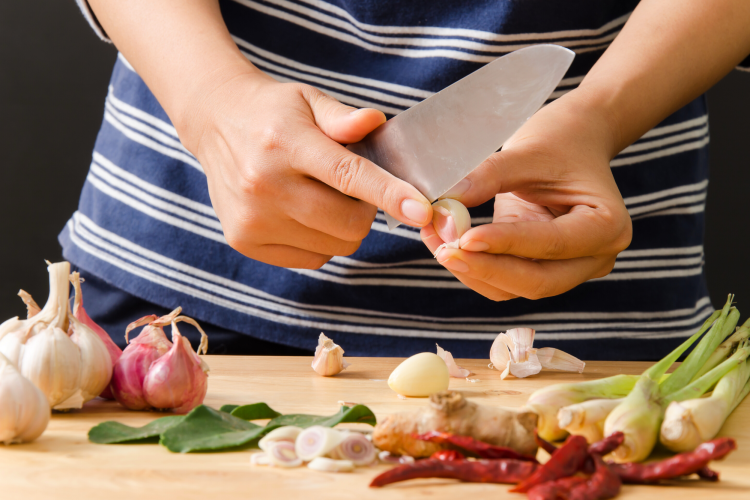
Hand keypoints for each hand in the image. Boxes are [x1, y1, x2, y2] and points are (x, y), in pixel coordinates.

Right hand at [182, 73, 432, 268]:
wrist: (215, 123)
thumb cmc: (272, 113)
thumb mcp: (308, 100)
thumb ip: (343, 117)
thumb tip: (375, 122)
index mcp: (285, 143)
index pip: (347, 176)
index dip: (389, 194)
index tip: (421, 209)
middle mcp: (264, 185)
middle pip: (347, 223)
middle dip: (365, 210)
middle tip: (352, 189)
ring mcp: (251, 218)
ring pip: (334, 246)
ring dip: (343, 227)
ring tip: (322, 197)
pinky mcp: (244, 241)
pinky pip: (311, 258)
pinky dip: (321, 242)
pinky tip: (303, 213)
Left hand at [421, 90, 631, 300]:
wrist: (573, 142)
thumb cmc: (559, 142)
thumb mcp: (526, 152)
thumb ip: (488, 177)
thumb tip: (446, 202)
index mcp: (607, 226)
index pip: (552, 245)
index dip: (506, 244)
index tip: (465, 237)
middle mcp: (595, 257)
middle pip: (538, 281)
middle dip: (488, 269)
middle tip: (445, 251)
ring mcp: (571, 269)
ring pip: (518, 288)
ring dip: (475, 271)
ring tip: (439, 245)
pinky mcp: (543, 269)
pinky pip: (507, 282)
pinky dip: (476, 268)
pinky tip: (448, 247)